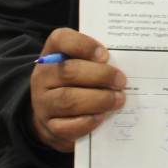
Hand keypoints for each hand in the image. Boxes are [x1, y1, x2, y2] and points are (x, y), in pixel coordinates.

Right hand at [29, 28, 125, 151]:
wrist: (52, 116)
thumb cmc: (75, 84)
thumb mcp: (82, 66)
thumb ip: (97, 60)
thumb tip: (125, 62)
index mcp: (52, 54)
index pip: (60, 39)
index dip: (84, 45)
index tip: (105, 55)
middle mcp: (42, 77)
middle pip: (68, 71)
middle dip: (100, 76)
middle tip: (121, 81)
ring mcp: (42, 104)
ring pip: (68, 99)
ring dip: (98, 99)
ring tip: (118, 99)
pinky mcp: (49, 127)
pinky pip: (67, 126)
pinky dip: (87, 122)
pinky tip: (101, 117)